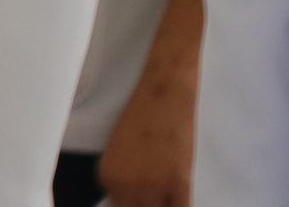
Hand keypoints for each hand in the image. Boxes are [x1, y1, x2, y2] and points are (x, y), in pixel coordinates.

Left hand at [96, 71, 194, 206]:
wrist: (164, 94)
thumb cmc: (145, 117)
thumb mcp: (122, 152)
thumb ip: (124, 179)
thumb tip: (131, 199)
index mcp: (108, 177)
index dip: (132, 205)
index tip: (142, 201)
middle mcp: (124, 185)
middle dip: (147, 205)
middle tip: (158, 197)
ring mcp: (150, 186)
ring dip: (164, 204)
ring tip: (169, 193)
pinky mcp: (177, 183)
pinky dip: (179, 206)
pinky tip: (181, 198)